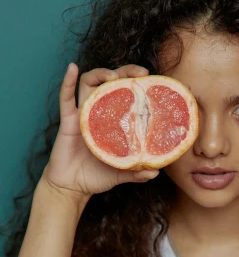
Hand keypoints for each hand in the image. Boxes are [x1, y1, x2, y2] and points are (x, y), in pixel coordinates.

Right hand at [42, 62, 158, 200]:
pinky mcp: (67, 122)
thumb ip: (136, 173)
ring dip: (100, 74)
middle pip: (109, 83)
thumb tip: (156, 172)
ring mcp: (82, 115)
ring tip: (112, 75)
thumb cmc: (96, 177)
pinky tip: (72, 68)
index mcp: (112, 122)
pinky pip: (65, 98)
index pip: (125, 96)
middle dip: (124, 73)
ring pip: (89, 84)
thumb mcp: (119, 174)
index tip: (151, 81)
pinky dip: (67, 82)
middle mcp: (98, 113)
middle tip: (141, 73)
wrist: (72, 188)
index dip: (136, 85)